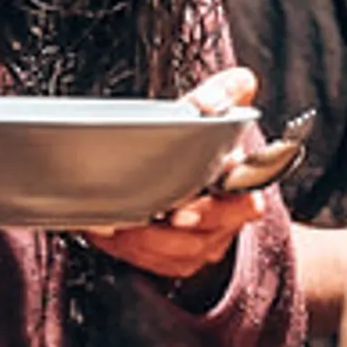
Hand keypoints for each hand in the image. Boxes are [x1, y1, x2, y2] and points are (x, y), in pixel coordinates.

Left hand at [79, 69, 271, 285]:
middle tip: (136, 220)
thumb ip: (224, 97)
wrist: (196, 181)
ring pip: (175, 255)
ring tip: (113, 224)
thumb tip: (235, 83)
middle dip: (165, 234)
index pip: (240, 206)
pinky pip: (154, 264)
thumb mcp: (215, 119)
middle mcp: (224, 222)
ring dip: (141, 242)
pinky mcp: (178, 259)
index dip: (212, 211)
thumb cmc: (206, 150)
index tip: (181, 211)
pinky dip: (128, 250)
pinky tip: (106, 233)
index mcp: (239, 189)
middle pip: (201, 238)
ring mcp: (203, 244)